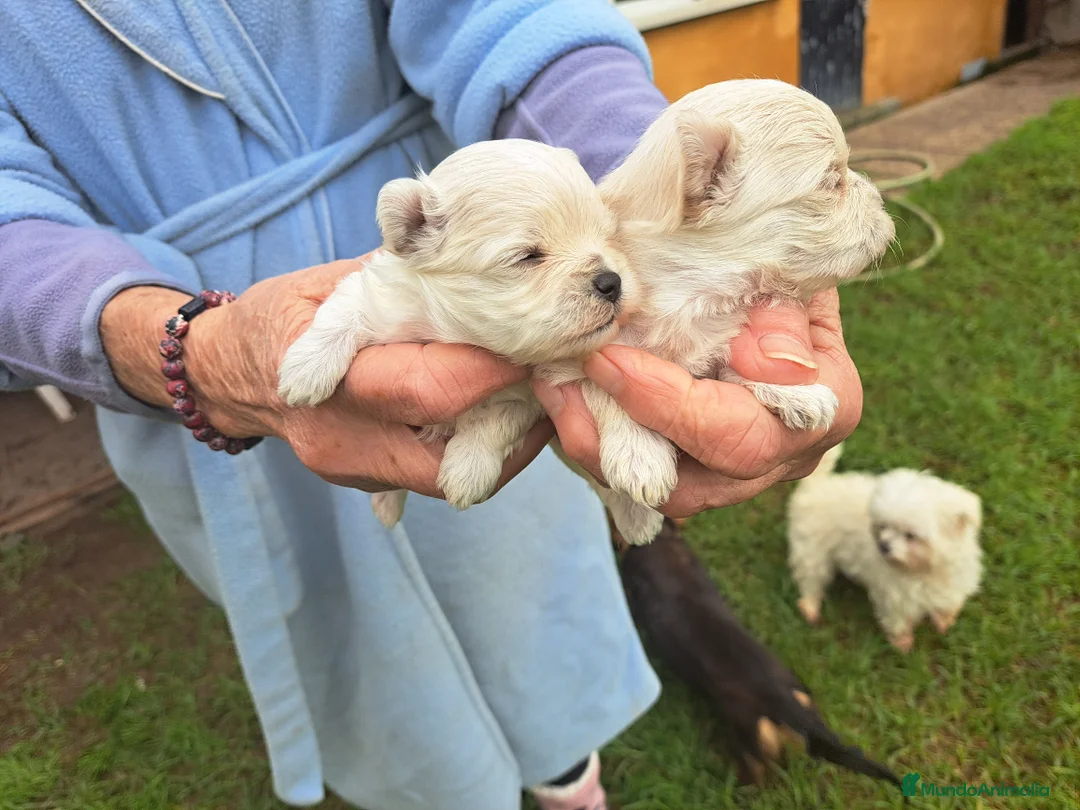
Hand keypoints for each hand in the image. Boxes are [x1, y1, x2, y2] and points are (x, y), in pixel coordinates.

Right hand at [100, 256, 551, 495]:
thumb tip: (479, 273)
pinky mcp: (370, 484)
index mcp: (325, 377)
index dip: (494, 368)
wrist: (227, 375)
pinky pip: (440, 475)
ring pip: (454, 475)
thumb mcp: (329, 285)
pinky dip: (477, 448)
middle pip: (452, 449)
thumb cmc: (281, 316)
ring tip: (536, 395)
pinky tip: (498, 413)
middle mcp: (341, 440)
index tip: (540, 342)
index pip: (429, 385)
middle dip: (515, 415)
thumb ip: (399, 285)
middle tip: (555, 377)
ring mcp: (355, 471)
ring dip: (505, 441)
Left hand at [533, 290, 860, 517]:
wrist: (770, 281)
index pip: (744, 430)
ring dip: (596, 448)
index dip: (672, 404)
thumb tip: (773, 366)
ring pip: (658, 494)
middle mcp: (783, 457)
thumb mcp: (788, 273)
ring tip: (553, 390)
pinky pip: (639, 476)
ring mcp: (737, 475)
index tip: (611, 360)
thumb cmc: (778, 269)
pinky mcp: (696, 471)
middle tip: (565, 381)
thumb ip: (783, 314)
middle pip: (696, 486)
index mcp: (826, 407)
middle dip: (619, 436)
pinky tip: (564, 397)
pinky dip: (597, 441)